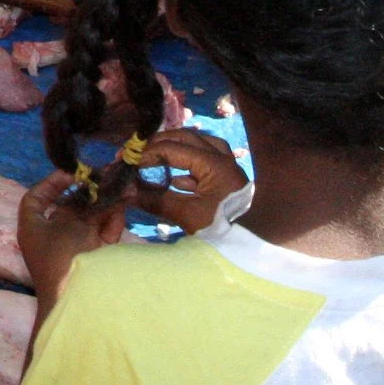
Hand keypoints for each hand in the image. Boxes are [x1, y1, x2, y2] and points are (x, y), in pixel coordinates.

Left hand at [17, 170, 126, 305]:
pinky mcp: (95, 255)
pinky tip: (125, 200)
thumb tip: (91, 189)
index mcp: (35, 228)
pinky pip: (104, 231)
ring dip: (105, 200)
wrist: (77, 298)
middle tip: (105, 174)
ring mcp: (75, 246)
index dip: (50, 183)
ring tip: (121, 183)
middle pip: (69, 206)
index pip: (36, 199)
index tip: (70, 174)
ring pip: (90, 217)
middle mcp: (53, 235)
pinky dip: (114, 217)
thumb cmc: (61, 257)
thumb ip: (80, 205)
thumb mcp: (66, 226)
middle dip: (88, 190)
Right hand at [130, 128, 248, 232]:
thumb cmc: (223, 228)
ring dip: (176, 149)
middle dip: (160, 143)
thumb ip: (157, 201)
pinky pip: (206, 163)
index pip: (173, 148)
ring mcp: (228, 168)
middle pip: (187, 138)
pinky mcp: (228, 182)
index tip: (128, 162)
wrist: (255, 246)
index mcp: (214, 163)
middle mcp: (223, 158)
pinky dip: (188, 166)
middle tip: (138, 152)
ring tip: (156, 158)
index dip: (147, 153)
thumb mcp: (187, 216)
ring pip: (199, 146)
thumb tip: (128, 192)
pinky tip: (175, 180)